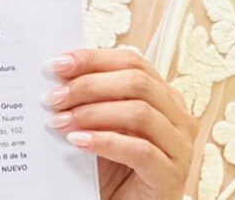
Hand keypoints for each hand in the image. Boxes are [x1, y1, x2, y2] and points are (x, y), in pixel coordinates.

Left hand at [43, 48, 197, 199]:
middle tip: (54, 96)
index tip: (56, 64)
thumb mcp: (100, 124)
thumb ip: (90, 98)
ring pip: (140, 112)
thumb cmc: (111, 166)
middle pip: (137, 82)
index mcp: (164, 95)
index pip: (132, 61)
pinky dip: (105, 141)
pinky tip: (78, 141)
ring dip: (93, 113)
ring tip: (60, 121)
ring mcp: (180, 147)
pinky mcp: (172, 176)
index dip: (93, 58)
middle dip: (89, 84)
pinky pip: (140, 150)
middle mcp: (178, 116)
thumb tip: (56, 73)